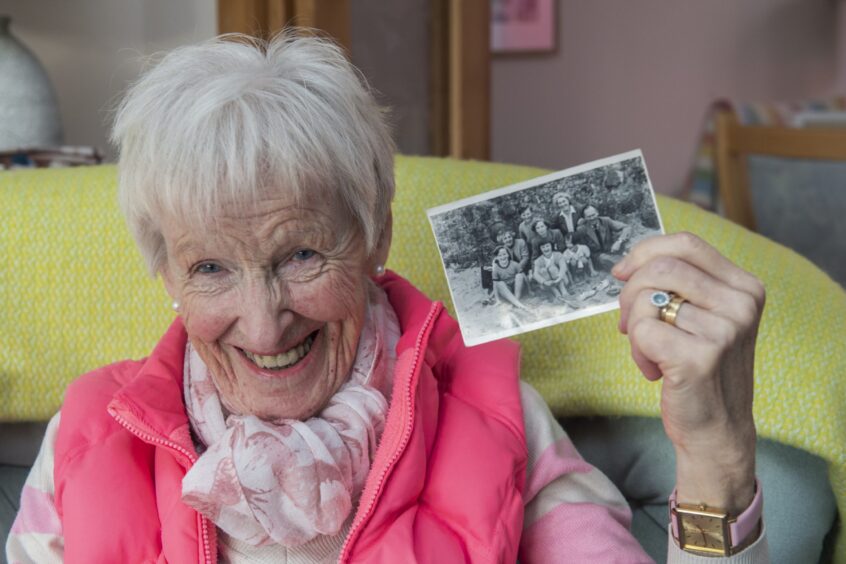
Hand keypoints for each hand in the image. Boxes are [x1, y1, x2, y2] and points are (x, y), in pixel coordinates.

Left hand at [612, 233, 764, 514]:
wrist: (718, 430)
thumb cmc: (703, 370)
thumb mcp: (705, 318)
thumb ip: (680, 286)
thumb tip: (626, 266)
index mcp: (744, 287)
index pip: (687, 244)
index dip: (645, 252)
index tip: (622, 272)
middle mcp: (740, 304)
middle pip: (661, 267)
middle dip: (630, 293)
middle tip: (628, 323)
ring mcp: (723, 330)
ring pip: (646, 300)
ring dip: (634, 328)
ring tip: (650, 351)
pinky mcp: (699, 357)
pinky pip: (642, 331)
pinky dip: (637, 351)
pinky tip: (655, 370)